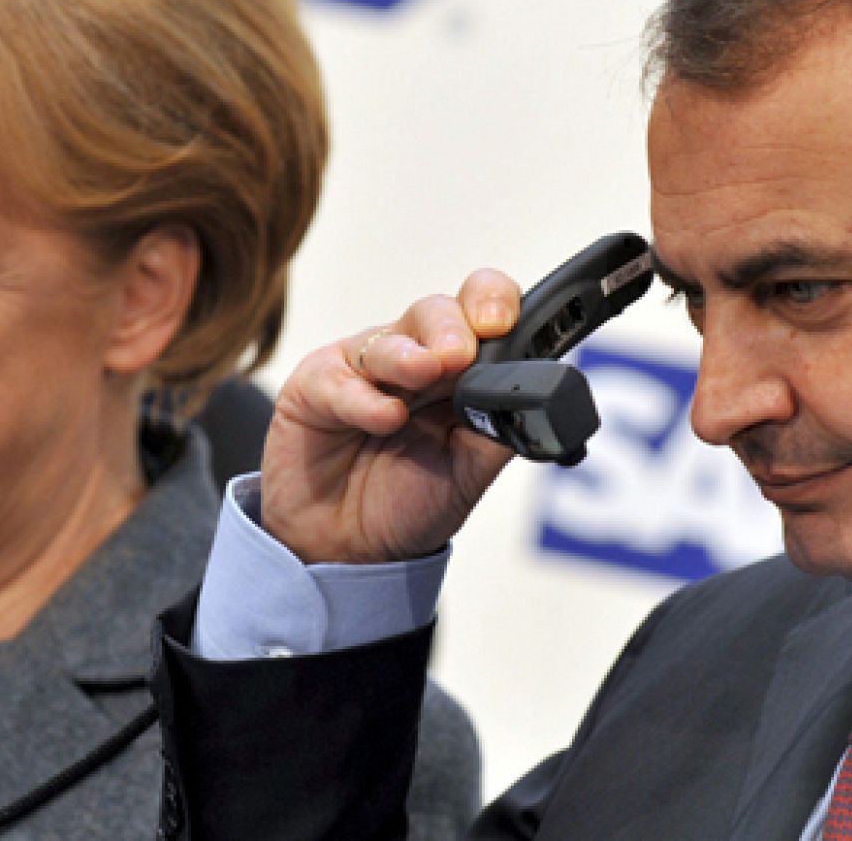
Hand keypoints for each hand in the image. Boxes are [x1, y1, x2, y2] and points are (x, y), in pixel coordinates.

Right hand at [261, 269, 521, 563]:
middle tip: (460, 356)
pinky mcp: (316, 384)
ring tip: (426, 372)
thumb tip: (534, 394)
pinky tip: (385, 418)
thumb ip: (500, 428)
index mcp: (460, 369)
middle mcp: (414, 356)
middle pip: (436, 310)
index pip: (483, 309)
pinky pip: (339, 378)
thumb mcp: (470, 472)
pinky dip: (364, 398)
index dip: (495, 304)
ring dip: (409, 355)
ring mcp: (364, 366)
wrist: (350, 549)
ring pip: (390, 338)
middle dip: (453, 327)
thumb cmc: (409, 501)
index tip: (503, 326)